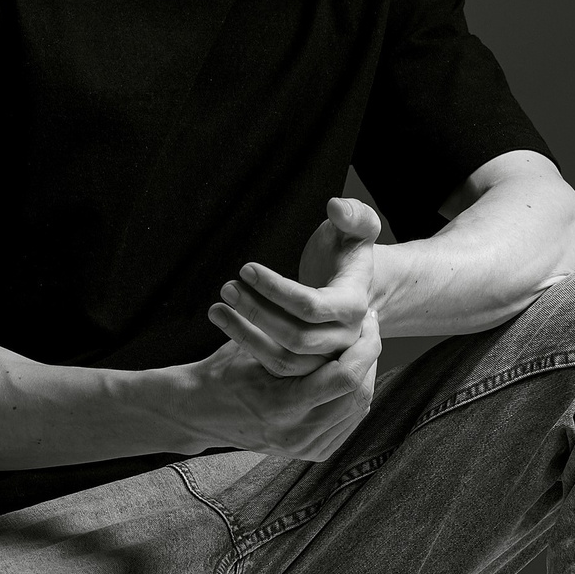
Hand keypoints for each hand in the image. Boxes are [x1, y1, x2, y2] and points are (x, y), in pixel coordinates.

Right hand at [174, 313, 381, 460]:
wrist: (200, 413)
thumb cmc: (223, 371)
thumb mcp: (254, 347)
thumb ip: (297, 339)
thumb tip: (342, 318)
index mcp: (283, 407)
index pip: (345, 377)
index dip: (363, 346)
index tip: (367, 320)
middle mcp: (298, 434)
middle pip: (358, 394)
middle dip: (369, 359)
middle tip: (369, 331)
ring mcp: (306, 448)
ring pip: (358, 409)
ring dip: (365, 375)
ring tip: (363, 348)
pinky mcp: (311, 453)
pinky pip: (348, 422)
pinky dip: (354, 396)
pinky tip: (352, 373)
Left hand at [207, 197, 383, 377]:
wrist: (352, 286)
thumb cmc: (347, 251)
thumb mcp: (357, 227)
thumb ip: (353, 214)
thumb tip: (336, 207)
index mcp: (354, 305)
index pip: (310, 306)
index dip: (275, 289)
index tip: (246, 269)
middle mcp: (345, 338)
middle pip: (295, 337)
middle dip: (256, 313)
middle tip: (227, 287)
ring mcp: (327, 357)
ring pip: (284, 359)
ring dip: (245, 335)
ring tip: (217, 308)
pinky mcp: (309, 366)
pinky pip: (276, 366)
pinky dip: (248, 347)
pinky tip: (227, 322)